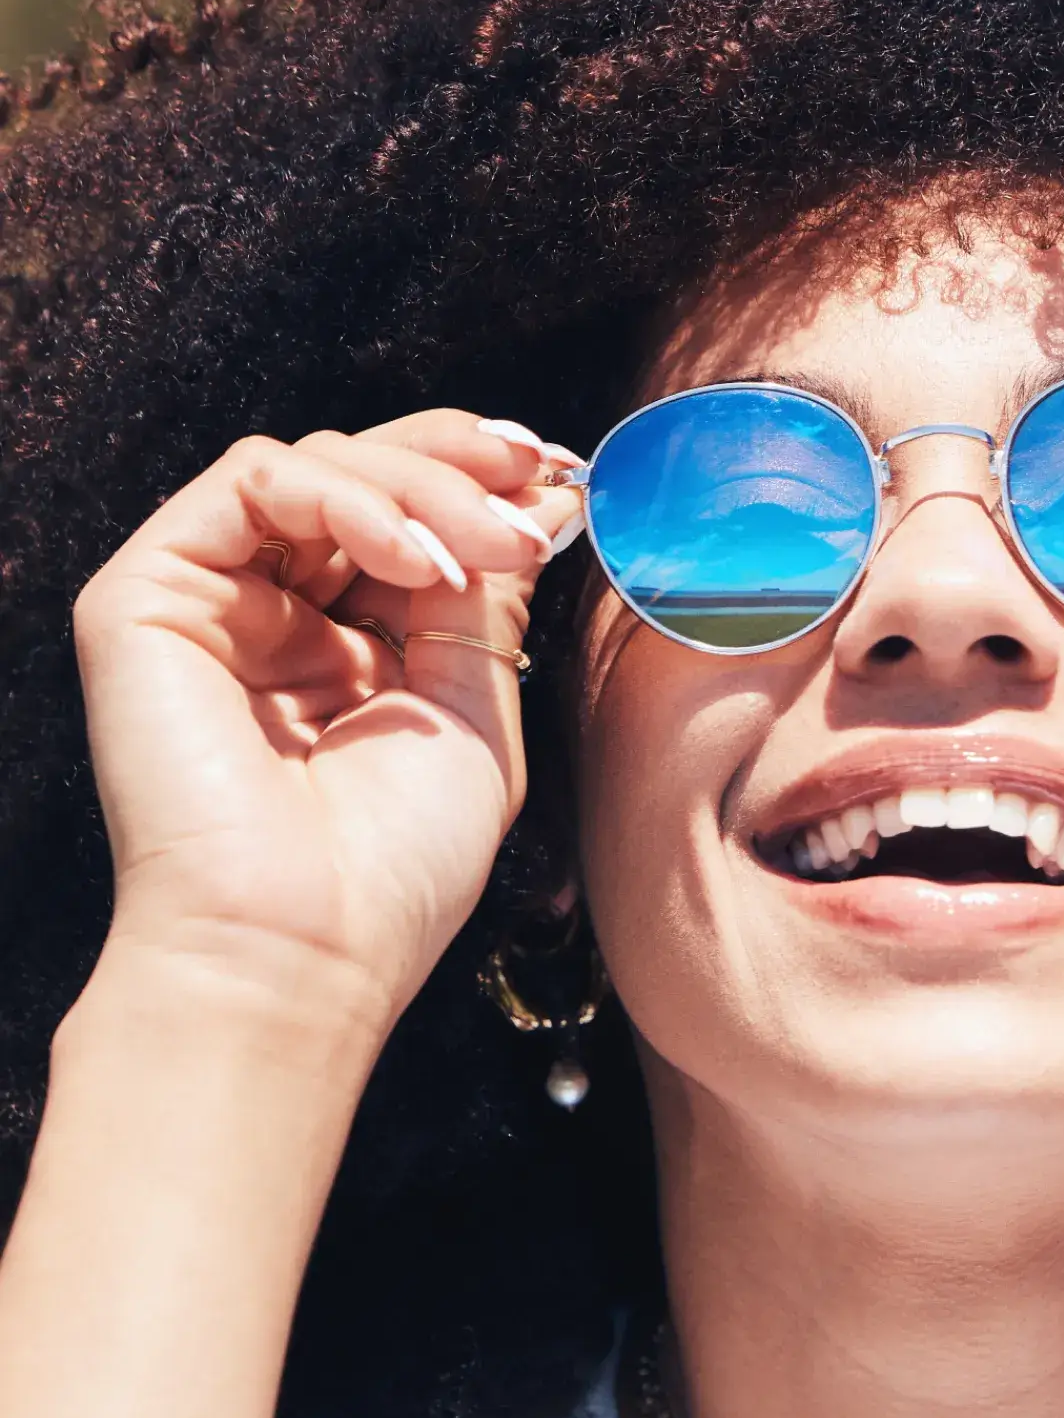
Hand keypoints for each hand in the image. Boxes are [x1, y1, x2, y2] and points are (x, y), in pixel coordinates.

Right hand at [72, 411, 582, 1033]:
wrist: (302, 951)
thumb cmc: (389, 874)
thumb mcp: (474, 716)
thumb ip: (487, 600)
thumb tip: (545, 496)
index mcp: (345, 655)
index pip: (404, 521)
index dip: (478, 482)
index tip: (560, 478)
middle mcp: (273, 621)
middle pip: (361, 475)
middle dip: (460, 470)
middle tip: (532, 503)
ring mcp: (211, 605)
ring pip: (312, 466)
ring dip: (417, 487)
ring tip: (484, 549)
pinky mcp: (148, 596)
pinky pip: (249, 483)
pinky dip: (344, 497)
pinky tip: (412, 558)